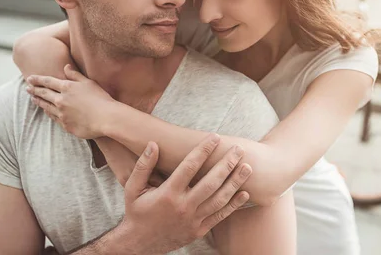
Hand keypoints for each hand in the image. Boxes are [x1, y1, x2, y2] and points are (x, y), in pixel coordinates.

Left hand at [26, 64, 112, 138]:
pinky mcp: (65, 125)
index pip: (48, 82)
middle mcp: (61, 100)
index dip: (38, 79)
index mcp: (67, 87)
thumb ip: (75, 75)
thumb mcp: (89, 82)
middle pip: (44, 94)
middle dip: (34, 90)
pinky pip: (53, 118)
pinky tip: (46, 111)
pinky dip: (48, 113)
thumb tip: (65, 67)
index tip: (29, 78)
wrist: (106, 118)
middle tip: (27, 88)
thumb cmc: (101, 98)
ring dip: (39, 101)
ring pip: (46, 107)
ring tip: (33, 99)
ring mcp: (62, 114)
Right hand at [115, 134, 252, 253]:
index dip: (203, 150)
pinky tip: (245, 193)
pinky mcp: (199, 230)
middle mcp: (182, 207)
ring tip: (247, 168)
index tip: (215, 137)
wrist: (139, 244)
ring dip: (235, 182)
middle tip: (239, 149)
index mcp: (167, 194)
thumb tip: (153, 144)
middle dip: (227, 164)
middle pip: (210, 183)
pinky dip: (234, 205)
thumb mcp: (133, 188)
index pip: (189, 167)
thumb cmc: (137, 211)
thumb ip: (143, 165)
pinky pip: (219, 216)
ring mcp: (192, 220)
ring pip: (219, 199)